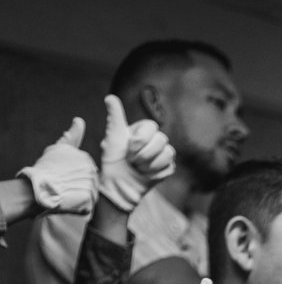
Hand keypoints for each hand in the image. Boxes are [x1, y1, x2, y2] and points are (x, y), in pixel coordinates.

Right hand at [17, 118, 97, 213]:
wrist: (38, 187)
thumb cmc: (45, 168)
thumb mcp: (58, 149)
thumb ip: (72, 137)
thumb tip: (80, 121)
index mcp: (85, 158)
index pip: (86, 171)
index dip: (73, 177)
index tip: (62, 177)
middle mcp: (91, 171)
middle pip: (89, 183)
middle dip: (78, 186)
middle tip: (63, 187)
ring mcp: (91, 186)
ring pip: (89, 195)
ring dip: (78, 197)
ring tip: (65, 195)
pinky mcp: (89, 200)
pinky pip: (87, 207)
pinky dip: (78, 208)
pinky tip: (68, 203)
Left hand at [99, 95, 174, 211]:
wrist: (118, 186)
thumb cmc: (113, 161)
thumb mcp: (112, 137)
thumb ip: (115, 117)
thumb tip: (109, 97)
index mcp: (143, 129)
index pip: (152, 126)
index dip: (140, 140)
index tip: (128, 149)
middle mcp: (155, 139)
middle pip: (161, 139)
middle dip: (144, 154)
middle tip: (132, 161)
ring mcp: (163, 154)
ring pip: (167, 153)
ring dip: (149, 164)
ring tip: (138, 169)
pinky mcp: (168, 168)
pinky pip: (169, 167)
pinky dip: (155, 173)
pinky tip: (145, 176)